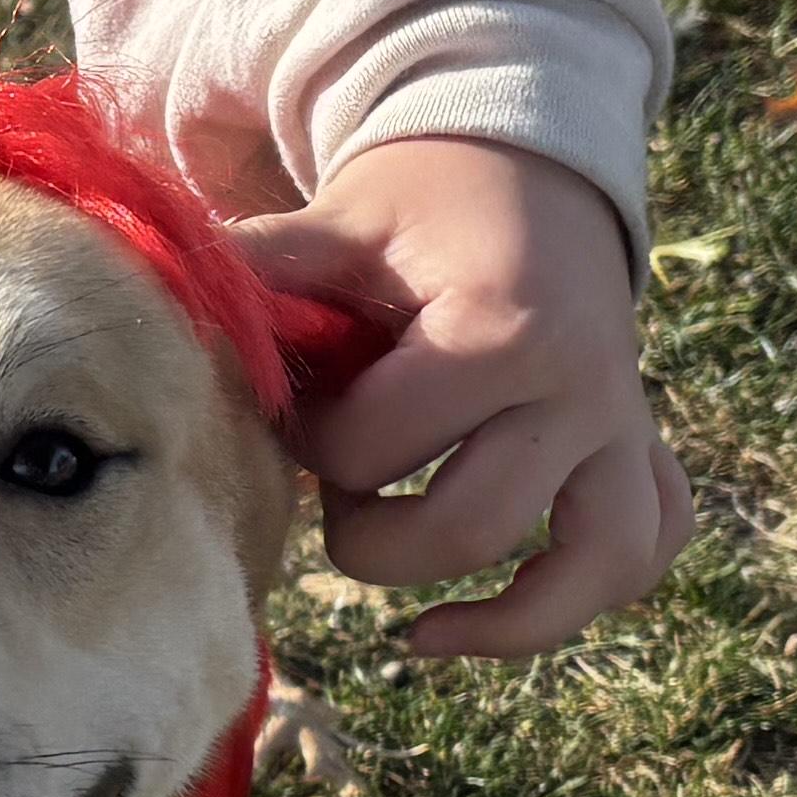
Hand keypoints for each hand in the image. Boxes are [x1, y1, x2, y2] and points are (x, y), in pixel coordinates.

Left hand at [235, 138, 690, 662]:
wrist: (529, 172)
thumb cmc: (420, 206)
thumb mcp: (341, 222)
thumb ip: (261, 272)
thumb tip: (159, 303)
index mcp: (504, 330)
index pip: (373, 450)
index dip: (308, 444)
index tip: (294, 408)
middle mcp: (583, 389)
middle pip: (468, 530)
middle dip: (373, 538)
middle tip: (338, 486)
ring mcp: (623, 428)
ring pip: (585, 571)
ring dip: (488, 609)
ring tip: (411, 617)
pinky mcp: (638, 454)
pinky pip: (637, 555)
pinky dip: (571, 603)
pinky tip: (476, 623)